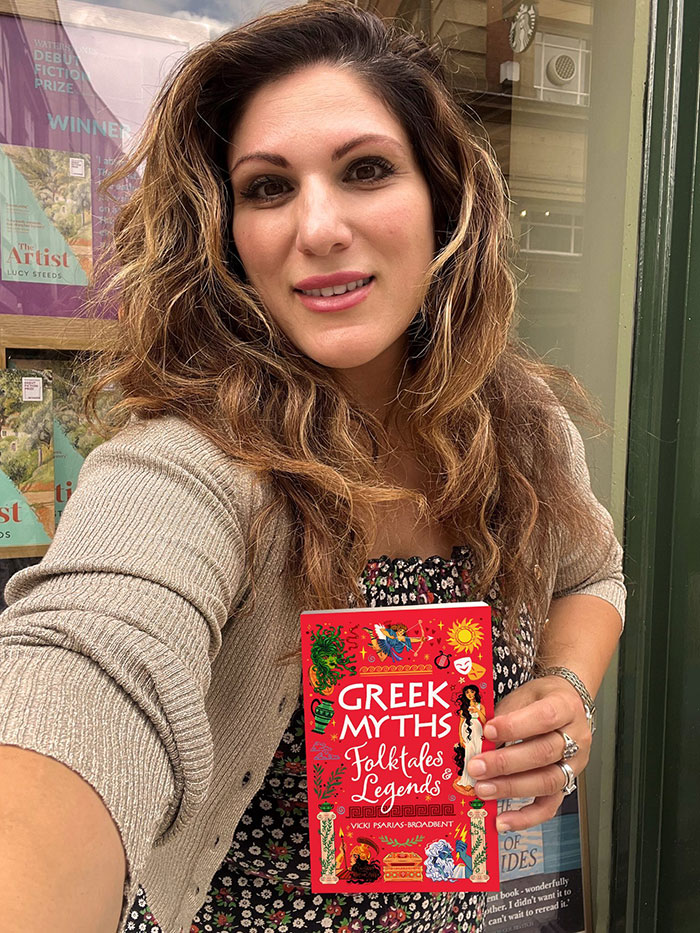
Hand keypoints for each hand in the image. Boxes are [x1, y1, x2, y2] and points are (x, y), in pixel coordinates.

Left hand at [466, 676, 591, 831]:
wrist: (567, 704)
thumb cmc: (541, 700)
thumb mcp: (524, 696)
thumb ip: (504, 715)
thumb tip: (476, 738)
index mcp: (565, 707)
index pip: (544, 718)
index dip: (515, 726)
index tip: (488, 731)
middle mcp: (576, 738)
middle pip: (544, 753)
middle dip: (506, 763)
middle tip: (477, 767)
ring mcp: (574, 765)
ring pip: (547, 781)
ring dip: (511, 788)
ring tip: (483, 790)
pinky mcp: (567, 785)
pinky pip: (549, 806)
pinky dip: (525, 818)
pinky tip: (503, 820)